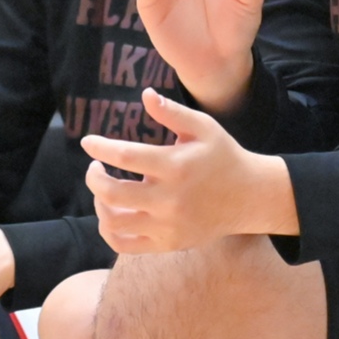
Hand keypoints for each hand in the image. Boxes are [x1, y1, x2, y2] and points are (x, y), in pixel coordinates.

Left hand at [81, 88, 297, 252]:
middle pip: (112, 193)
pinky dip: (109, 230)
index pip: (125, 156)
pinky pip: (125, 244)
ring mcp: (168, 225)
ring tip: (103, 190)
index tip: (88, 142)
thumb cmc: (223, 156)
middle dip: (94, 177)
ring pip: (114, 222)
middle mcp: (169, 199)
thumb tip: (145, 94)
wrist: (249, 198)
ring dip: (99, 203)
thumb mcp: (203, 127)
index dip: (100, 148)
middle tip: (94, 167)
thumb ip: (172, 112)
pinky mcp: (168, 243)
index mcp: (175, 166)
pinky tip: (111, 213)